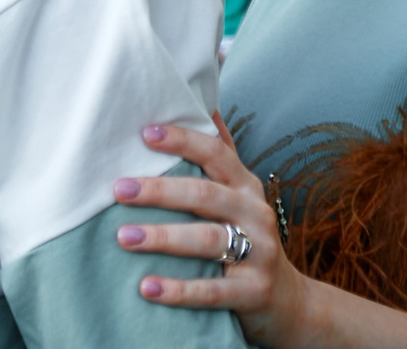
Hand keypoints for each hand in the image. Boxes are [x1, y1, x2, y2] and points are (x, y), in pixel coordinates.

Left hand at [113, 119, 306, 345]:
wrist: (287, 301)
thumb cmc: (250, 239)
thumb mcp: (241, 196)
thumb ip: (223, 155)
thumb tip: (206, 106)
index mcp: (246, 187)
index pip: (216, 154)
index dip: (182, 141)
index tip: (145, 134)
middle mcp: (255, 214)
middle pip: (206, 195)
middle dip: (160, 190)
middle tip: (119, 189)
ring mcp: (258, 253)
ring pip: (208, 240)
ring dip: (163, 238)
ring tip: (124, 237)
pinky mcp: (252, 291)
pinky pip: (211, 290)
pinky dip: (179, 289)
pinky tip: (147, 287)